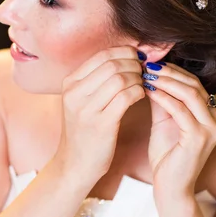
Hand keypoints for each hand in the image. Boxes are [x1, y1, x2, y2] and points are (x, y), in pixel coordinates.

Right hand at [52, 46, 144, 184]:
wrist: (75, 165)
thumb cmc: (84, 130)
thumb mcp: (82, 101)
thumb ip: (98, 79)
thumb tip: (126, 55)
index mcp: (70, 83)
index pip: (102, 55)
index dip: (124, 52)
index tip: (138, 57)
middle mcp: (75, 92)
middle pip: (112, 63)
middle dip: (134, 64)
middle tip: (145, 71)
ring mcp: (86, 108)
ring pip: (120, 78)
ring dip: (138, 78)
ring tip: (143, 83)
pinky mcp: (101, 124)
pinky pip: (126, 96)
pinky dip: (139, 91)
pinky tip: (142, 95)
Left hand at [142, 62, 215, 195]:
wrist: (169, 187)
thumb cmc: (167, 155)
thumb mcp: (164, 120)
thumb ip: (163, 98)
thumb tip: (151, 73)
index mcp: (212, 115)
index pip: (194, 83)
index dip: (173, 70)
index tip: (151, 62)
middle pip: (194, 84)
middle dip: (168, 72)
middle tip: (146, 64)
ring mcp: (211, 129)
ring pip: (190, 94)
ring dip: (165, 81)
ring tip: (145, 74)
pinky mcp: (200, 138)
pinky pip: (180, 110)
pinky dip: (163, 97)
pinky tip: (148, 91)